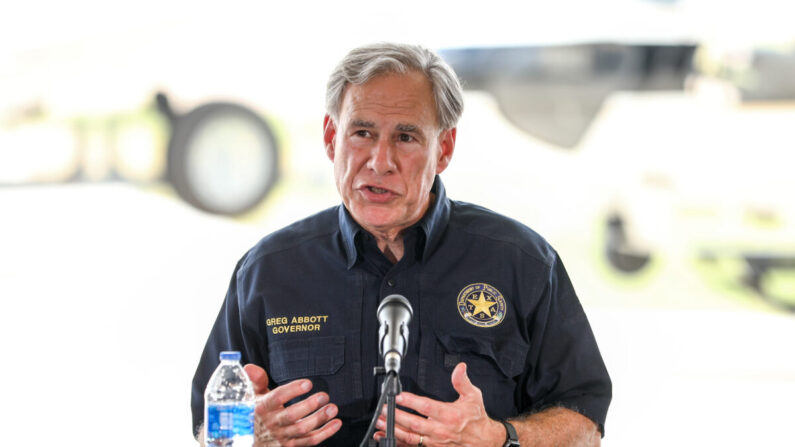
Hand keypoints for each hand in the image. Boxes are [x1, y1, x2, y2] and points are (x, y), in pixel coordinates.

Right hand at [244, 364, 341, 445]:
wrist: (250, 438)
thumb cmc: (254, 412)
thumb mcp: (252, 395)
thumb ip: (256, 380)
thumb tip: (250, 368)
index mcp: (262, 408)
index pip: (277, 398)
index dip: (293, 390)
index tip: (308, 383)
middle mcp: (272, 423)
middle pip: (291, 415)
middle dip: (309, 405)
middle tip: (324, 396)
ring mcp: (282, 436)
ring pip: (302, 429)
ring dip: (319, 419)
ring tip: (333, 408)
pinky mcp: (291, 445)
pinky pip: (310, 441)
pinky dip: (325, 433)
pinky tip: (336, 423)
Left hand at [374, 362, 504, 446]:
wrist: (484, 441)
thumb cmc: (477, 419)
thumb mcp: (473, 396)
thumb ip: (462, 382)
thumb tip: (459, 367)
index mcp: (449, 415)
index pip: (425, 407)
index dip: (410, 402)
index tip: (398, 396)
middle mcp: (440, 430)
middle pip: (413, 423)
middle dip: (396, 416)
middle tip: (383, 409)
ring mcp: (435, 441)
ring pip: (410, 436)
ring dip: (393, 429)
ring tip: (380, 422)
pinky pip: (412, 446)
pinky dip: (398, 441)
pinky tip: (386, 436)